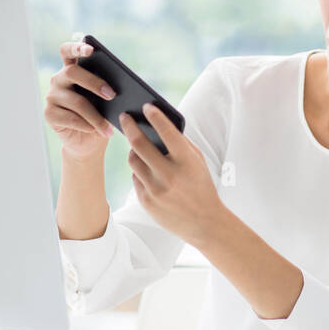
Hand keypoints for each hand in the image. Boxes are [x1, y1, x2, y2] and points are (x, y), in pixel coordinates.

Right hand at [44, 41, 117, 159]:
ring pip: (76, 101)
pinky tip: (97, 131)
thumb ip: (107, 88)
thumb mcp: (106, 100)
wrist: (88, 141)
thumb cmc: (100, 114)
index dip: (77, 47)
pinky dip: (87, 125)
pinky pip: (71, 118)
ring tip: (110, 127)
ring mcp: (52, 96)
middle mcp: (59, 79)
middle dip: (94, 83)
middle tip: (112, 95)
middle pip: (73, 72)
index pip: (68, 51)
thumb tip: (119, 89)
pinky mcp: (49, 114)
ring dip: (96, 116)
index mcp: (72, 69)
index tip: (91, 49)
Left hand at [122, 104, 227, 248]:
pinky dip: (139, 171)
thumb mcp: (198, 163)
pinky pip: (135, 178)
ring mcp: (156, 190)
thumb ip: (181, 144)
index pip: (168, 132)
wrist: (204, 223)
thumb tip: (157, 126)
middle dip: (130, 127)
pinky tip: (146, 170)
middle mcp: (170, 175)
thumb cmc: (201, 186)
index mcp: (187, 162)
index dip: (155, 116)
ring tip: (136, 146)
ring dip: (133, 150)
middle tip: (124, 117)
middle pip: (140, 144)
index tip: (146, 106)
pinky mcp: (146, 201)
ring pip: (133, 160)